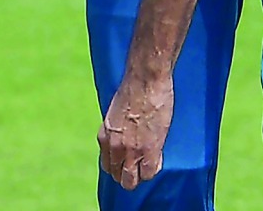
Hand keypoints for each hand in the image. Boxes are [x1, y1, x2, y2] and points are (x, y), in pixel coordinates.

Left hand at [97, 74, 173, 190]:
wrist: (145, 79)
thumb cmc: (134, 88)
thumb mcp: (117, 111)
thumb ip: (118, 129)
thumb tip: (125, 136)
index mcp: (105, 136)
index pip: (108, 165)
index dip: (119, 164)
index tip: (127, 160)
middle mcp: (114, 147)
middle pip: (118, 177)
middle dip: (128, 173)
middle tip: (139, 164)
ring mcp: (130, 152)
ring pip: (131, 181)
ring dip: (139, 174)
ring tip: (148, 163)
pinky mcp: (148, 151)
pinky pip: (148, 174)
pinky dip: (153, 168)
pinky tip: (157, 156)